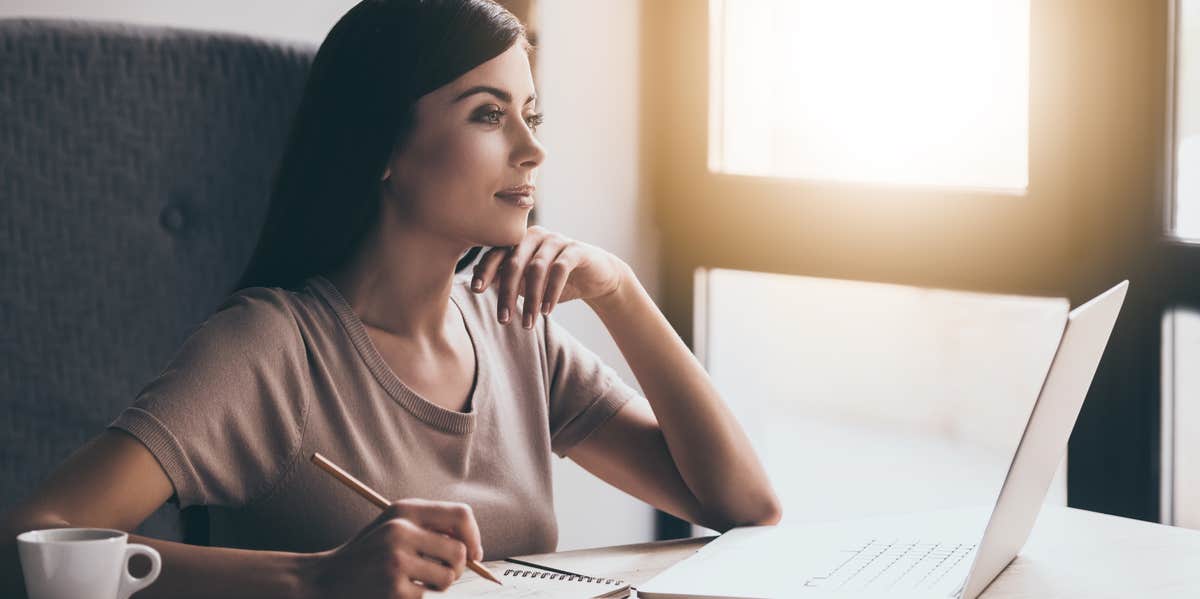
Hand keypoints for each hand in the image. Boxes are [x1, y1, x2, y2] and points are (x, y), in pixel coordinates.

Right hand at [304, 499, 483, 598]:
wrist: (325, 579)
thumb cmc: (368, 554)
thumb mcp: (393, 527)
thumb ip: (428, 527)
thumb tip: (473, 547)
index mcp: (404, 510)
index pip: (460, 515)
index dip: (474, 536)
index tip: (475, 554)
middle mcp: (401, 531)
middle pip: (460, 552)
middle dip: (458, 568)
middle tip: (442, 573)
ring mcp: (397, 561)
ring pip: (448, 578)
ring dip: (438, 585)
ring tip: (414, 581)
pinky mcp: (394, 589)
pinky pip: (425, 595)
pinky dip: (415, 596)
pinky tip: (393, 590)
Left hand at [471, 225, 630, 327]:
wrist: (596, 277)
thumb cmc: (555, 279)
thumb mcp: (527, 281)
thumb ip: (505, 278)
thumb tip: (475, 280)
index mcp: (520, 240)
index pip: (497, 252)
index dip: (485, 270)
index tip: (476, 290)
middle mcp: (536, 235)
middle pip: (515, 262)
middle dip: (507, 292)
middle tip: (503, 319)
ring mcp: (557, 240)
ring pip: (537, 268)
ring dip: (531, 299)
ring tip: (528, 323)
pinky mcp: (577, 250)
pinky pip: (560, 270)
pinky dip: (551, 292)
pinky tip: (547, 311)